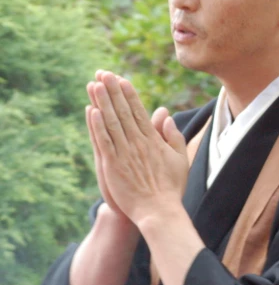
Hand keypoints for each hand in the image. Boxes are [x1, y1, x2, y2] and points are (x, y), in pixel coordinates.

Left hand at [86, 71, 188, 224]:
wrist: (159, 211)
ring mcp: (125, 153)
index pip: (139, 112)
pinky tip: (91, 111)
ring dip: (102, 102)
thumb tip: (165, 115)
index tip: (122, 80)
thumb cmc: (171, 187)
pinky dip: (97, 125)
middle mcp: (138, 143)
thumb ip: (173, 136)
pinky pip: (104, 141)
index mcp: (154, 141)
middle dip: (113, 91)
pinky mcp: (113, 165)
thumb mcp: (180, 159)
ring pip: (112, 122)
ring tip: (94, 84)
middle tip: (104, 73)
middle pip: (124, 112)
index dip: (129, 95)